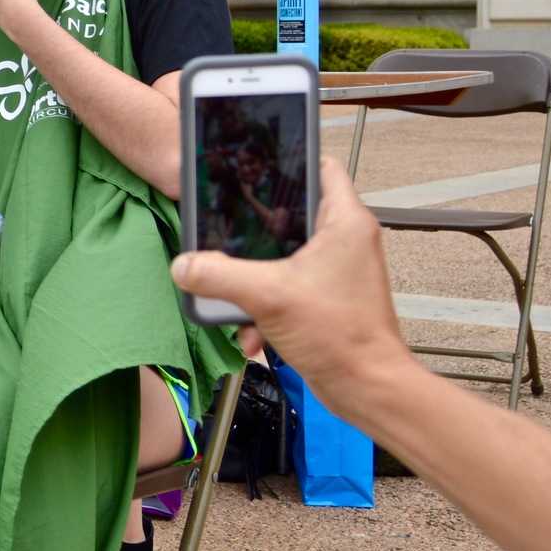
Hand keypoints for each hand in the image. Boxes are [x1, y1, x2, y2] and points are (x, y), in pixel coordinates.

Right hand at [171, 158, 406, 389]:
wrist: (366, 388)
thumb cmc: (341, 335)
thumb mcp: (267, 296)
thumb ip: (218, 276)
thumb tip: (184, 266)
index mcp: (344, 222)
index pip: (322, 167)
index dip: (289, 162)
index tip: (255, 167)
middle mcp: (345, 241)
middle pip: (291, 214)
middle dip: (255, 232)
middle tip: (229, 233)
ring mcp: (337, 271)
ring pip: (284, 256)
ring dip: (255, 278)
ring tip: (237, 294)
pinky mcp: (327, 299)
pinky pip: (287, 288)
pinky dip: (266, 306)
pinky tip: (252, 331)